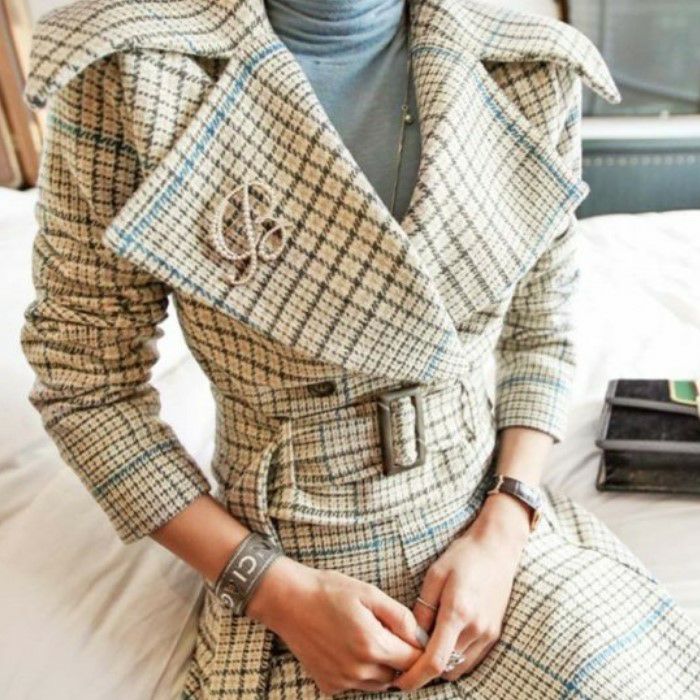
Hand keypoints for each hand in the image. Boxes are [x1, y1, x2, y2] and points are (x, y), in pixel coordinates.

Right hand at [246, 556, 424, 694]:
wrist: (288, 600)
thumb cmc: (329, 591)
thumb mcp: (369, 593)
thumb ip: (400, 617)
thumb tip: (421, 637)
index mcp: (373, 645)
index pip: (414, 661)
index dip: (419, 649)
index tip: (416, 636)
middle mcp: (359, 670)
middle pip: (398, 674)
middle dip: (400, 657)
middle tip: (388, 631)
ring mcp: (342, 680)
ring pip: (379, 683)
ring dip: (382, 666)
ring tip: (368, 637)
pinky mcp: (329, 685)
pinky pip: (357, 685)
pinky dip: (361, 672)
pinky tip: (349, 647)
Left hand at [392, 493, 530, 690]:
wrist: (497, 548)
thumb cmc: (462, 557)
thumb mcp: (434, 576)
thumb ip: (422, 609)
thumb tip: (410, 638)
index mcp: (457, 612)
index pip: (435, 660)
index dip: (414, 677)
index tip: (399, 682)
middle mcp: (476, 628)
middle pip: (446, 669)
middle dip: (425, 670)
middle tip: (406, 659)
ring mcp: (488, 633)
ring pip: (459, 667)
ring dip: (441, 665)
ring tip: (424, 648)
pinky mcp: (494, 634)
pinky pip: (471, 659)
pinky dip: (455, 658)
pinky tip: (443, 641)